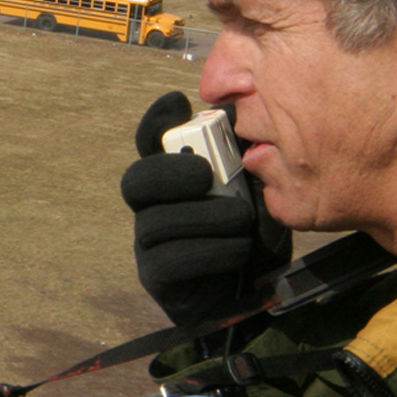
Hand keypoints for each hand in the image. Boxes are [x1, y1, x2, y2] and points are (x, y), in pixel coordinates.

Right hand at [120, 91, 289, 326]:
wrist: (259, 294)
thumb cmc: (255, 233)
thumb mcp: (257, 190)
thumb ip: (242, 159)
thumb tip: (238, 114)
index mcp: (173, 179)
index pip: (150, 143)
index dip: (156, 121)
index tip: (176, 102)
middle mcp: (153, 207)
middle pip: (137, 181)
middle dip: (169, 172)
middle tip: (205, 174)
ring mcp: (150, 244)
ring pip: (156, 222)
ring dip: (203, 216)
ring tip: (241, 219)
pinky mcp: (157, 278)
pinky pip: (168, 260)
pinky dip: (207, 251)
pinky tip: (237, 248)